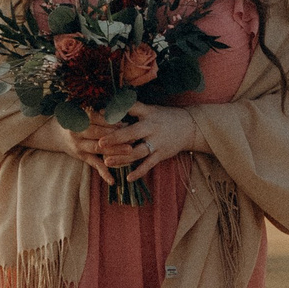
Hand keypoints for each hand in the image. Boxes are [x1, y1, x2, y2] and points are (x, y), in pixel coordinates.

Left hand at [80, 103, 201, 183]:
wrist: (189, 126)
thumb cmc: (163, 117)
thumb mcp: (149, 109)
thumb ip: (130, 109)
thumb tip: (106, 109)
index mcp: (147, 113)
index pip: (130, 109)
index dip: (115, 112)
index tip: (99, 114)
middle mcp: (151, 127)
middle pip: (132, 133)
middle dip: (115, 138)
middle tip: (100, 143)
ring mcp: (157, 142)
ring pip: (138, 152)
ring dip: (122, 158)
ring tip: (107, 162)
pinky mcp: (162, 154)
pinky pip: (149, 164)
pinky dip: (139, 172)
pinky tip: (128, 178)